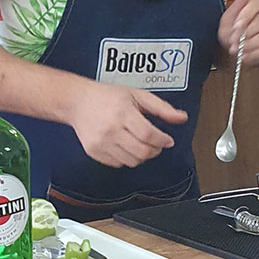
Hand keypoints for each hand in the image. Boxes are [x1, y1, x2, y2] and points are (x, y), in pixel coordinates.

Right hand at [71, 82, 187, 167]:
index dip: (163, 141)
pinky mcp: (94, 152)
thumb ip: (161, 108)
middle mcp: (111, 129)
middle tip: (157, 144)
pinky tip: (126, 145)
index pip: (149, 135)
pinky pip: (118, 164)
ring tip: (141, 144)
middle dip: (155, 150)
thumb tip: (182, 117)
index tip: (168, 140)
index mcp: (122, 112)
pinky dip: (127, 158)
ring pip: (132, 161)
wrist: (77, 102)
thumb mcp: (137, 95)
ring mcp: (101, 143)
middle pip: (142, 152)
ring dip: (142, 156)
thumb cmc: (107, 96)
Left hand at [218, 0, 258, 64]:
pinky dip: (258, 53)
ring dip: (251, 45)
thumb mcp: (229, 17)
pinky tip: (248, 55)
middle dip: (247, 34)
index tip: (236, 27)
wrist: (239, 41)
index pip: (256, 3)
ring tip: (240, 50)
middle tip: (235, 42)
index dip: (245, 16)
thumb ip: (234, 8)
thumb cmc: (235, 27)